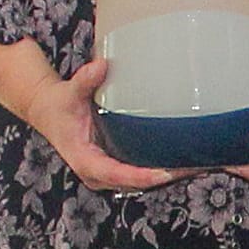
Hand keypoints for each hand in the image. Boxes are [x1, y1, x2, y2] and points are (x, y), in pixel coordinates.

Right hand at [19, 55, 179, 192]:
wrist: (49, 112)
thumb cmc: (59, 104)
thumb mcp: (69, 92)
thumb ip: (85, 80)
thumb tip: (101, 66)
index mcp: (85, 160)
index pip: (116, 174)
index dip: (141, 176)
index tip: (164, 173)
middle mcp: (98, 174)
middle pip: (135, 183)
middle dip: (165, 176)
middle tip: (195, 166)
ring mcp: (108, 174)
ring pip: (141, 182)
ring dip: (169, 175)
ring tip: (199, 165)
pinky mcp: (116, 168)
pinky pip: (141, 173)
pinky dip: (162, 169)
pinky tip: (186, 161)